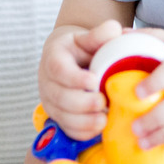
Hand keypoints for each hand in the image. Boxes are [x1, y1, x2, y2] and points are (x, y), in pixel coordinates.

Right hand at [37, 20, 122, 139]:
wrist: (72, 60)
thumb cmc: (83, 48)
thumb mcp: (89, 37)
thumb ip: (100, 34)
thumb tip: (115, 30)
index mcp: (54, 58)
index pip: (58, 69)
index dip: (75, 78)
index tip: (94, 81)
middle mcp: (48, 81)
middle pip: (60, 97)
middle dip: (82, 103)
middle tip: (103, 102)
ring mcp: (51, 101)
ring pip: (62, 116)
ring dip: (83, 121)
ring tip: (104, 119)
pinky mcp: (59, 116)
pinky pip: (67, 129)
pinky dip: (82, 132)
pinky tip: (99, 128)